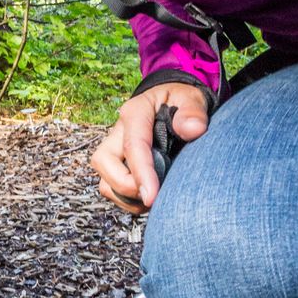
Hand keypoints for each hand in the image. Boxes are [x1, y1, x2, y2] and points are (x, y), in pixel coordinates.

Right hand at [91, 83, 208, 211]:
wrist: (173, 100)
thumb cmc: (181, 100)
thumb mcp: (191, 98)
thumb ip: (193, 112)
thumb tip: (193, 129)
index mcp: (135, 113)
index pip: (132, 146)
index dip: (141, 174)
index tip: (152, 197)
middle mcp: (118, 131)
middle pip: (103, 163)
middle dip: (125, 186)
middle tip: (154, 196)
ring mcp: (114, 148)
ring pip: (104, 179)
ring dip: (125, 196)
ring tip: (154, 198)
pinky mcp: (117, 163)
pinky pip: (111, 187)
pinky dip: (128, 199)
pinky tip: (150, 196)